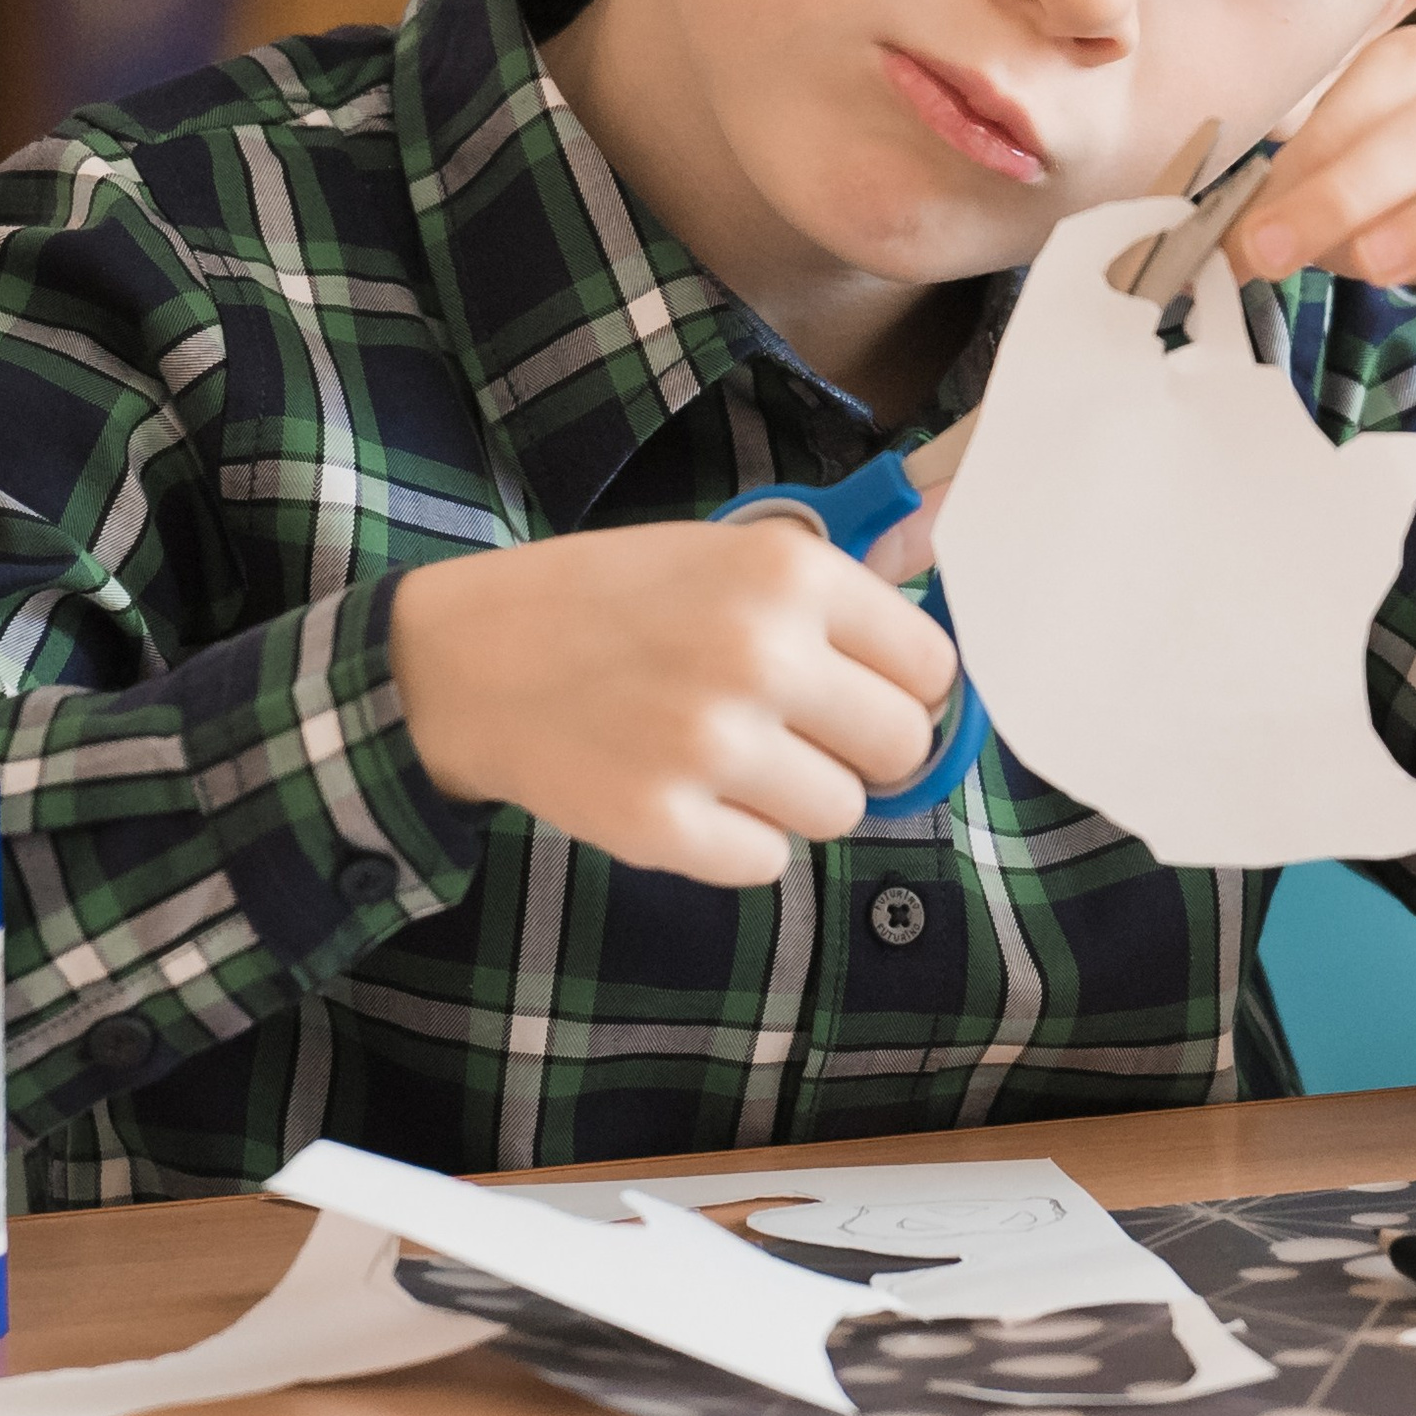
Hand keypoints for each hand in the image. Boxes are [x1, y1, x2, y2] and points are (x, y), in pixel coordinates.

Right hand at [390, 520, 957, 887]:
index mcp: (787, 572)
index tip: (865, 692)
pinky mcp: (664, 826)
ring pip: (841, 812)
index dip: (904, 687)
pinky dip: (734, 840)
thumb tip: (946, 625)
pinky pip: (767, 862)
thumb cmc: (610, 602)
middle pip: (902, 747)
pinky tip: (682, 790)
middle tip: (795, 731)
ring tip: (725, 755)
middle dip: (860, 748)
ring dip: (795, 797)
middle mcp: (759, 654)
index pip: (932, 665)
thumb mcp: (723, 552)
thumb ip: (837, 591)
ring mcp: (711, 744)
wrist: (469, 659)